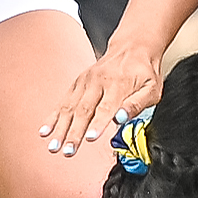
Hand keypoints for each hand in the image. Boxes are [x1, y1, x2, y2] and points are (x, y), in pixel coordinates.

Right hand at [43, 45, 156, 159]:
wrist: (134, 46)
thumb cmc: (144, 71)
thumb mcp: (152, 88)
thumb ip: (137, 104)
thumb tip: (121, 118)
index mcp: (119, 83)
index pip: (106, 107)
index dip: (98, 124)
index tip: (90, 138)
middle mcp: (98, 81)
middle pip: (84, 110)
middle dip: (74, 132)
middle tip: (68, 151)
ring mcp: (85, 81)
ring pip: (70, 107)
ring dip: (60, 128)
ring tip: (54, 146)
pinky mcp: (78, 83)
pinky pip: (63, 101)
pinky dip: (53, 117)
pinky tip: (45, 131)